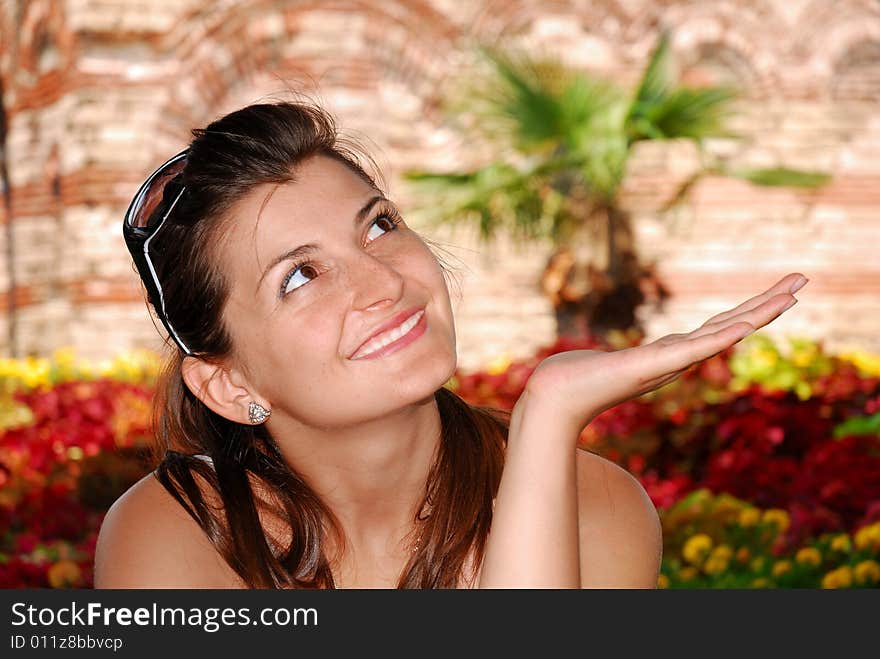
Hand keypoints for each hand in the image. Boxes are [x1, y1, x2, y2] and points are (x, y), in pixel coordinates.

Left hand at [517, 272, 808, 435]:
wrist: (551, 400)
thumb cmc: (573, 381)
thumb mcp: (606, 361)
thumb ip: (620, 360)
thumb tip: (613, 360)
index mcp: (666, 355)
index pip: (716, 328)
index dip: (747, 312)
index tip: (777, 294)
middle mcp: (674, 360)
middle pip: (730, 326)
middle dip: (766, 304)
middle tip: (802, 280)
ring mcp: (665, 364)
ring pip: (720, 334)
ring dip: (756, 314)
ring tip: (790, 294)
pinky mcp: (648, 366)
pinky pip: (690, 350)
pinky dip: (718, 339)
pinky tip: (743, 327)